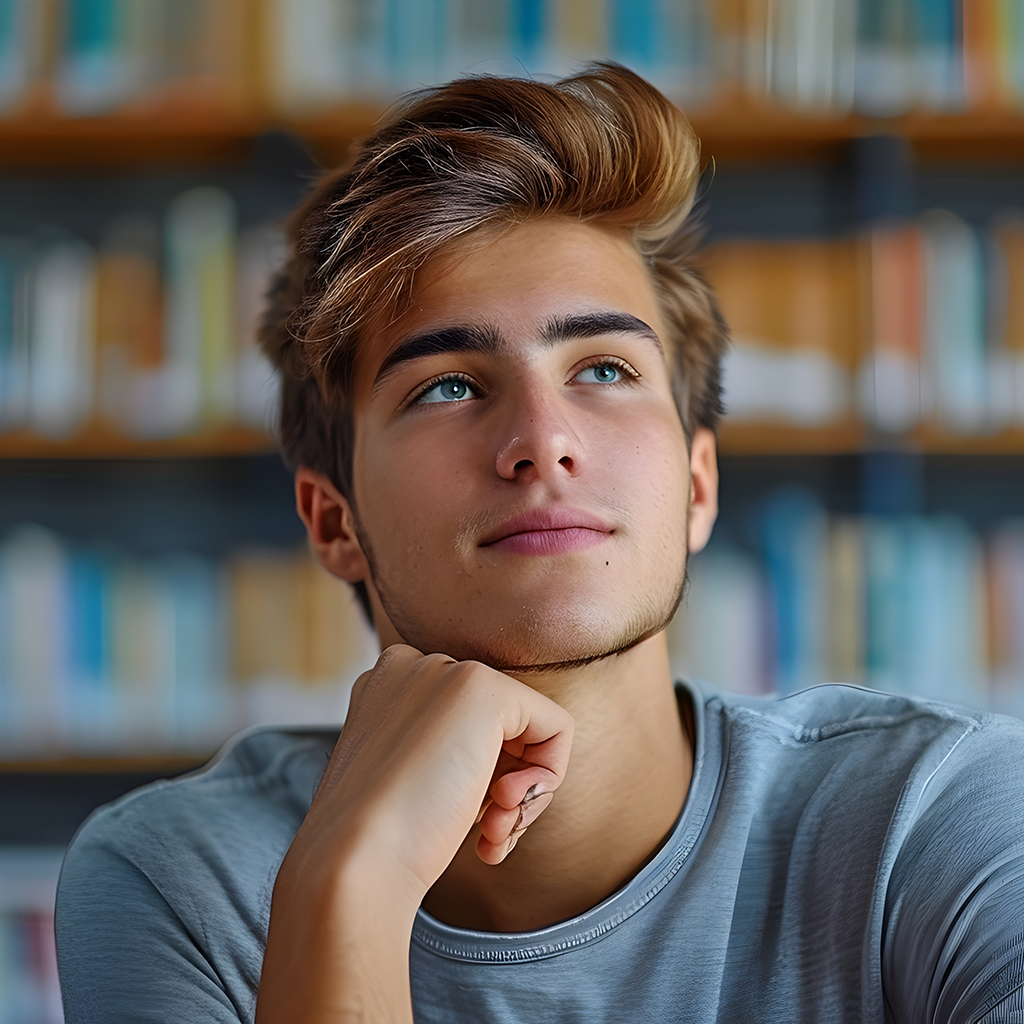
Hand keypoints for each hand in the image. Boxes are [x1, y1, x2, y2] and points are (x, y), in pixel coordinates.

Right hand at [256, 645, 572, 1022]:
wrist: (354, 862)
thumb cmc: (377, 844)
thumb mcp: (409, 786)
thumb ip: (447, 758)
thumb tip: (508, 772)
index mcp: (385, 688)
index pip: (467, 724)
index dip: (481, 781)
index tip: (470, 825)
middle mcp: (413, 667)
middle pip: (500, 725)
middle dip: (505, 789)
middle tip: (488, 833)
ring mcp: (445, 672)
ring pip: (529, 729)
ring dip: (521, 796)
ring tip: (493, 833)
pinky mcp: (482, 688)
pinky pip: (556, 727)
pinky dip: (547, 781)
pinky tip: (505, 814)